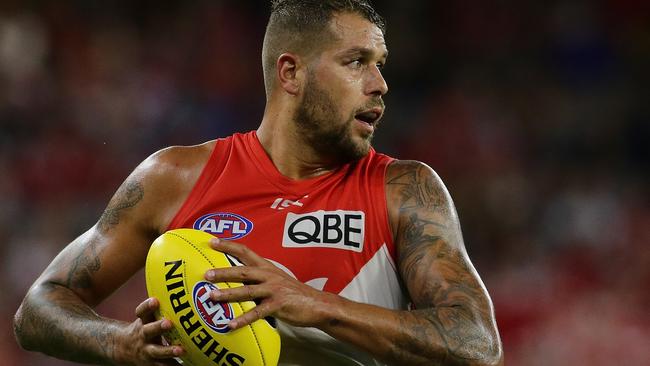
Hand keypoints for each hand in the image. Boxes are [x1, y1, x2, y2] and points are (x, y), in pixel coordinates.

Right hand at [116, 297, 183, 364]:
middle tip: (168, 323)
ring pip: (157, 351)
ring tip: (180, 350)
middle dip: (158, 327)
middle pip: (149, 330)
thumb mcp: (147, 317)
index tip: (155, 301)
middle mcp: (143, 335)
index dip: (147, 306)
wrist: (124, 348)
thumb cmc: (145, 327)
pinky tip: (186, 365)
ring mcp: (147, 350)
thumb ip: (160, 308)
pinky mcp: (152, 363)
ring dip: (168, 351)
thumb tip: (187, 290)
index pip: (142, 312)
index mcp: (143, 322)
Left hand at [204, 238, 332, 329]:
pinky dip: (243, 319)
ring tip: (211, 297)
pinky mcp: (278, 305)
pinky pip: (257, 313)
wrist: (317, 304)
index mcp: (267, 267)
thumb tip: (236, 278)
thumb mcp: (276, 279)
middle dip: (223, 272)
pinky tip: (231, 324)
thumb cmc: (293, 293)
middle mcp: (269, 275)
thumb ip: (258, 278)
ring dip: (228, 294)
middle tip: (206, 274)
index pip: (245, 251)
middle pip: (243, 271)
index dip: (228, 246)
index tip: (212, 242)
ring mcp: (274, 290)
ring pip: (247, 291)